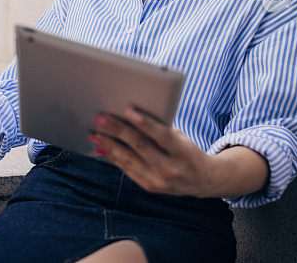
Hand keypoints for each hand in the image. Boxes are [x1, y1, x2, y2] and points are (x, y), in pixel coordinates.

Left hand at [88, 106, 218, 197]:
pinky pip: (127, 169)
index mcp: (183, 152)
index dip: (145, 123)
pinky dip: (113, 157)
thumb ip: (161, 129)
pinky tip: (102, 147)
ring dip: (109, 145)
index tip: (128, 110)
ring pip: (129, 160)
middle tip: (100, 118)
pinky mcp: (149, 187)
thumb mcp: (182, 137)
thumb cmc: (188, 150)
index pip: (162, 135)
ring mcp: (158, 181)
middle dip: (118, 131)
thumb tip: (130, 116)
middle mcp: (170, 169)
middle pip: (140, 146)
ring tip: (95, 133)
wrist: (202, 180)